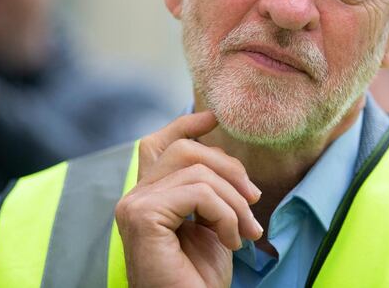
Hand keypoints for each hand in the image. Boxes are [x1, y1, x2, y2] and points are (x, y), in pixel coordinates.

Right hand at [115, 112, 262, 287]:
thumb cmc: (200, 278)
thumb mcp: (211, 223)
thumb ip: (208, 190)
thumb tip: (226, 158)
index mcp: (148, 196)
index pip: (158, 144)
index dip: (185, 125)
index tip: (214, 118)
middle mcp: (133, 196)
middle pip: (185, 150)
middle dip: (229, 168)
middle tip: (255, 200)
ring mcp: (133, 205)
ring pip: (198, 171)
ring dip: (235, 202)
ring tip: (246, 233)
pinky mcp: (142, 216)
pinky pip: (199, 193)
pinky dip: (226, 215)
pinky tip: (232, 242)